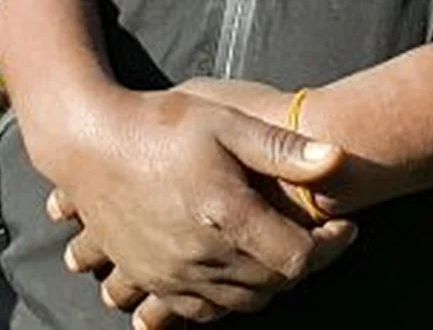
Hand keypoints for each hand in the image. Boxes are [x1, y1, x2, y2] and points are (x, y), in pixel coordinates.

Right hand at [29, 87, 356, 325]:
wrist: (88, 142)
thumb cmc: (161, 124)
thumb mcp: (226, 121)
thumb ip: (282, 148)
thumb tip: (338, 159)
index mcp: (225, 216)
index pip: (298, 258)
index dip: (330, 246)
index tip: (343, 224)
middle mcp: (200, 256)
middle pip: (272, 285)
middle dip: (301, 263)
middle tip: (313, 234)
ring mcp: (171, 274)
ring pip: (239, 303)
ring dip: (265, 284)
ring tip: (274, 251)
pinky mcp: (149, 279)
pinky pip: (197, 312)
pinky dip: (222, 301)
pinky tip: (232, 277)